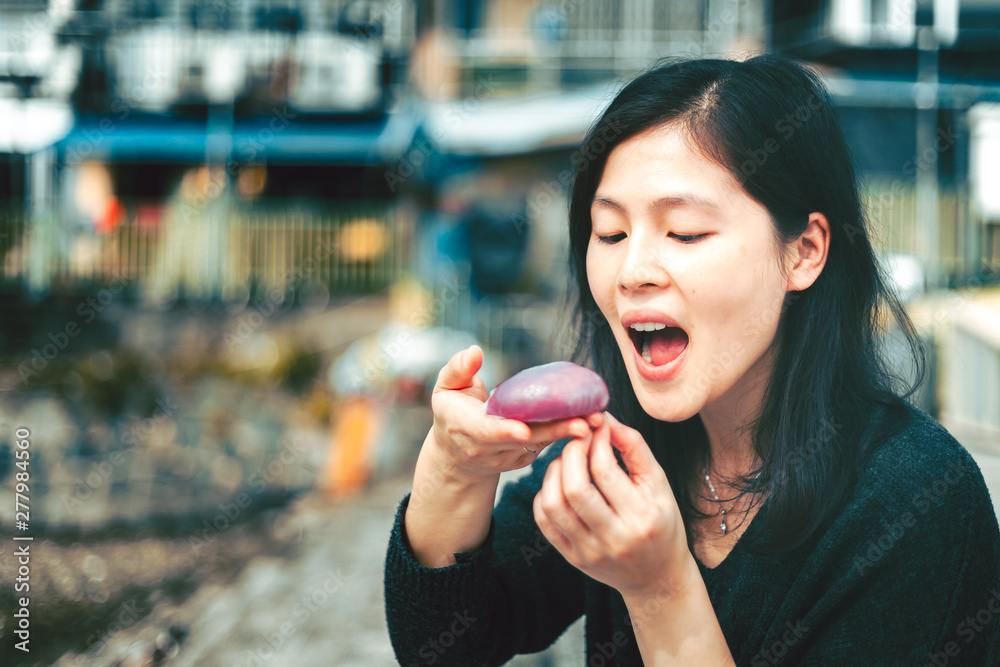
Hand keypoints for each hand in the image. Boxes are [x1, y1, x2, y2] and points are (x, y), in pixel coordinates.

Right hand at [427, 345, 597, 481]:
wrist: (457, 457)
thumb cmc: (451, 415)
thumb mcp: (444, 390)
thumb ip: (458, 369)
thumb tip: (474, 350)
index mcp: (466, 428)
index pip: (486, 431)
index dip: (504, 431)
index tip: (523, 430)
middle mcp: (488, 448)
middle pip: (524, 439)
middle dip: (554, 431)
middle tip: (583, 424)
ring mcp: (508, 457)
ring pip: (541, 443)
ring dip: (569, 432)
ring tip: (596, 420)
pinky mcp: (524, 458)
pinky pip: (547, 444)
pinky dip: (567, 434)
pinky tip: (592, 421)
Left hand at [533, 413, 696, 598]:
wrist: (657, 577)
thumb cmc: (661, 524)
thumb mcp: (659, 485)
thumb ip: (635, 448)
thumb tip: (607, 419)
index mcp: (642, 517)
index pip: (606, 470)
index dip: (596, 440)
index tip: (597, 426)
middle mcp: (614, 538)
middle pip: (575, 488)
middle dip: (571, 452)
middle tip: (577, 437)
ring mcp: (590, 551)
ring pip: (555, 505)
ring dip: (554, 472)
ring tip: (567, 460)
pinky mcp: (573, 558)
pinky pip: (545, 522)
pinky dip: (545, 495)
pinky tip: (558, 484)